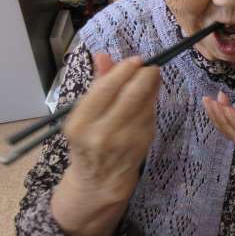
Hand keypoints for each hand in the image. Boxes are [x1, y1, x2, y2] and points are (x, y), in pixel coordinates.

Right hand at [51, 54, 159, 235]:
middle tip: (150, 67)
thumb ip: (98, 83)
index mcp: (80, 123)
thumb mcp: (85, 114)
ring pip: (146, 103)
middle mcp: (101, 134)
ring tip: (150, 79)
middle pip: (132, 94)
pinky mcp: (142, 144)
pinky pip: (151, 115)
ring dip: (151, 88)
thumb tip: (103, 55)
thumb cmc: (89, 139)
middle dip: (146, 75)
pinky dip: (152, 103)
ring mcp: (125, 141)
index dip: (124, 70)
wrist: (98, 180)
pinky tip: (147, 100)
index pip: (106, 88)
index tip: (136, 59)